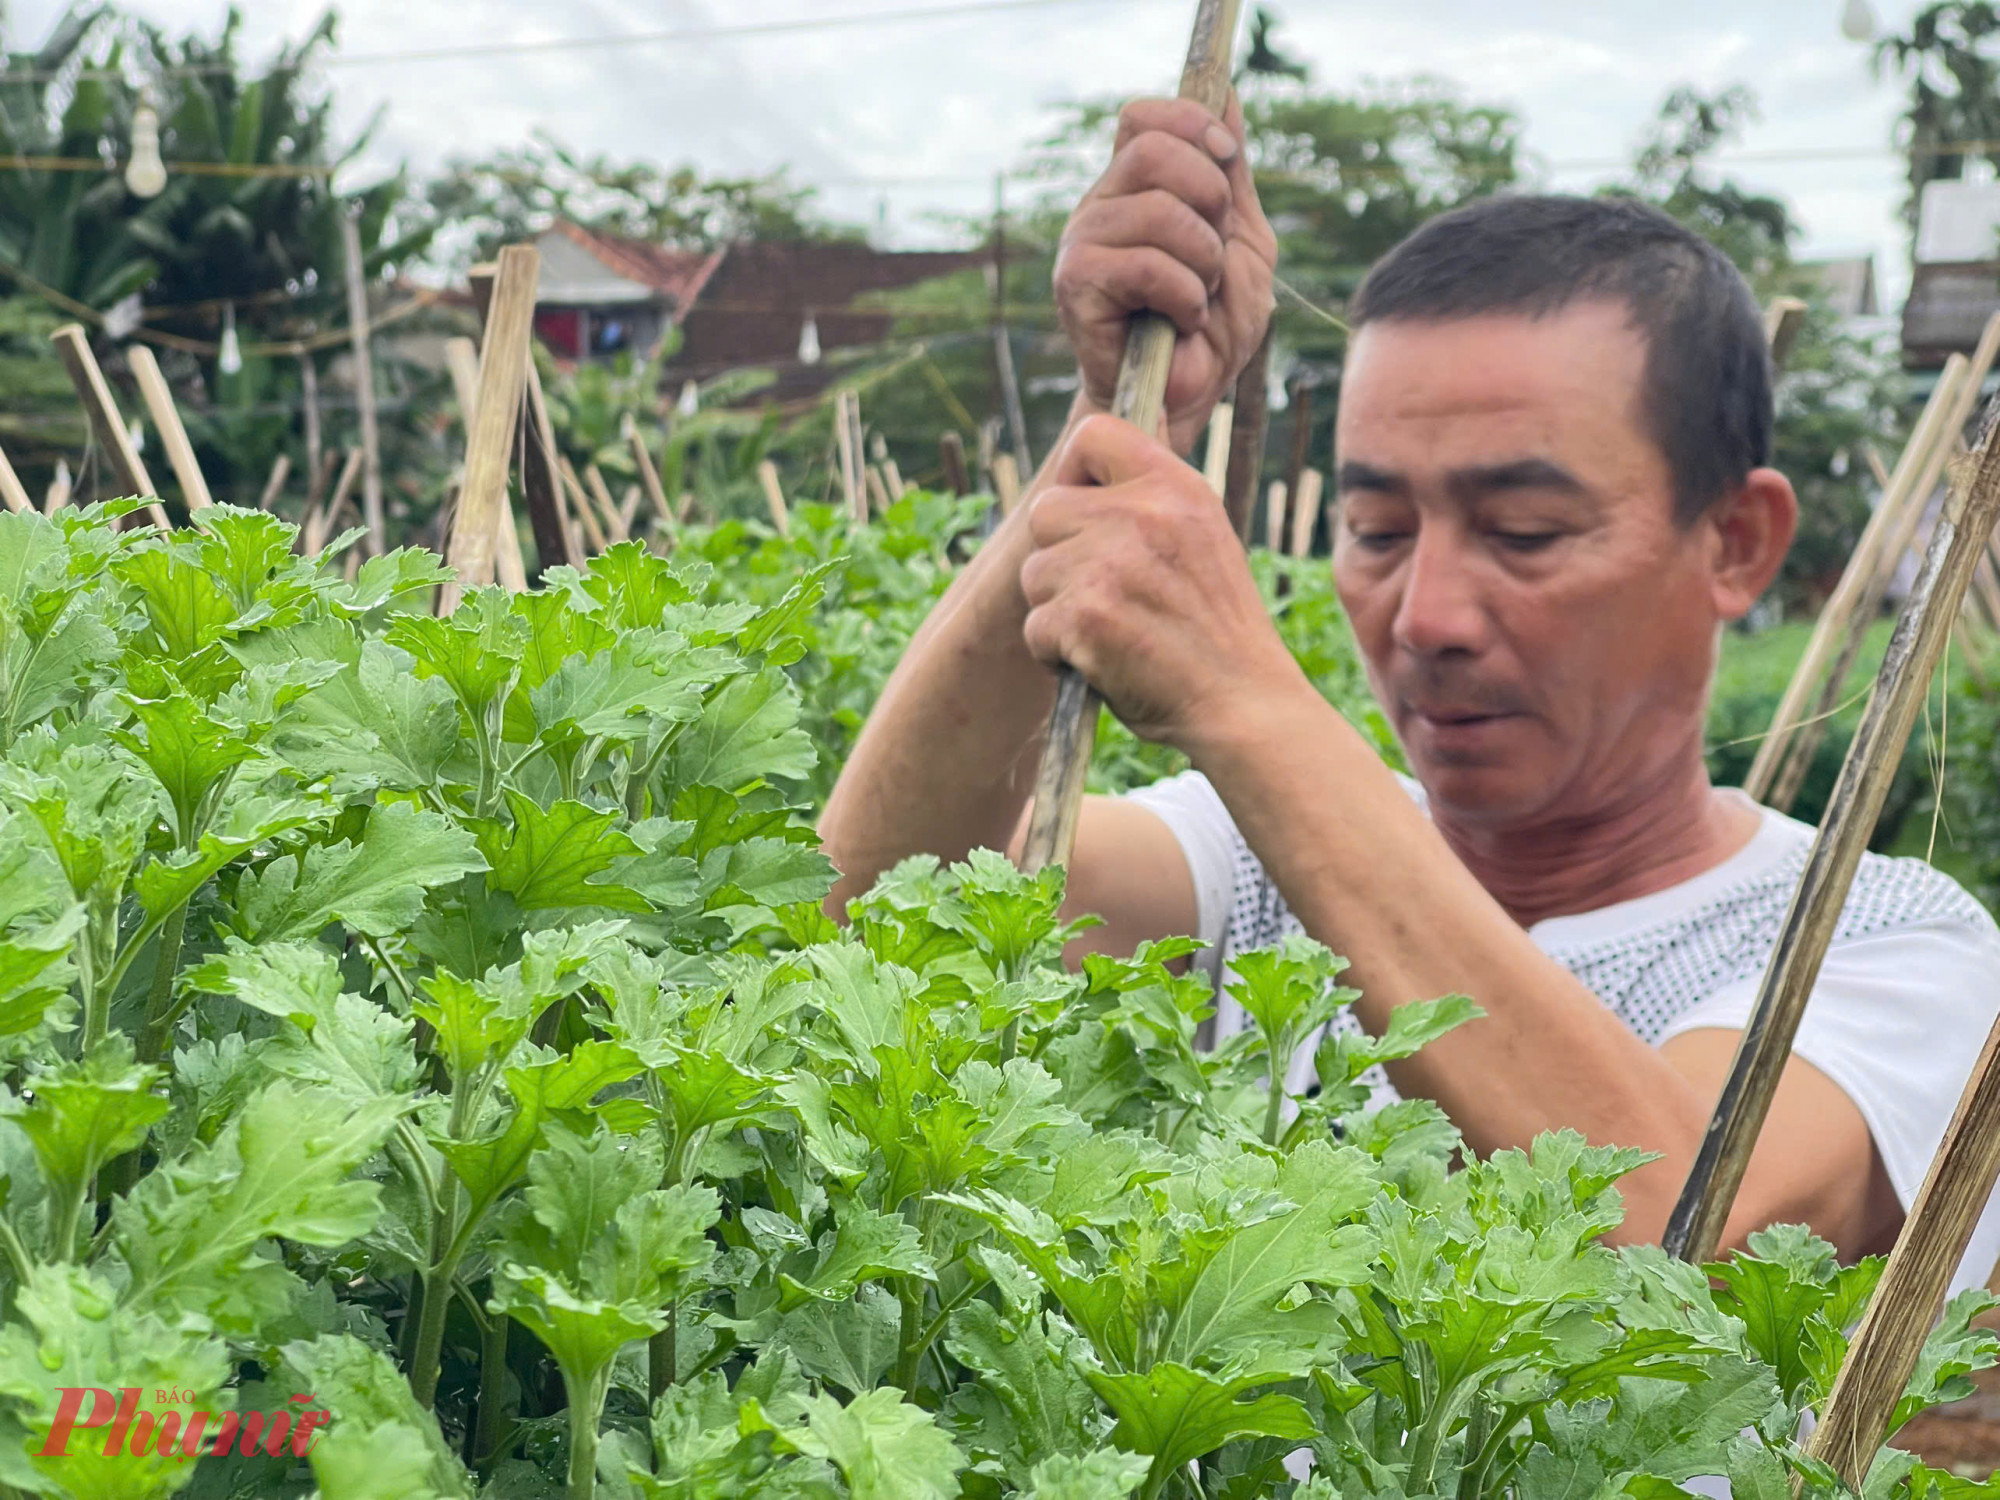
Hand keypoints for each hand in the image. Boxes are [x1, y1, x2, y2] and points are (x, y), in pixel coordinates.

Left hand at [1019, 416, 1305, 750]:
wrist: (1242, 702)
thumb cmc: (1216, 628)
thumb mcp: (1203, 536)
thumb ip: (1152, 497)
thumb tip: (1106, 446)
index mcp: (1176, 488)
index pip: (1093, 433)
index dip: (1075, 471)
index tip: (1088, 509)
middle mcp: (1143, 516)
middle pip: (1045, 510)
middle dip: (1060, 555)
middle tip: (1105, 593)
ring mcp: (1109, 565)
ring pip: (1034, 572)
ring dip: (1058, 608)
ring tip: (1112, 630)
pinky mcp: (1083, 616)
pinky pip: (1036, 626)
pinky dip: (1057, 653)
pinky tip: (1103, 660)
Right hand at [1055, 95, 1276, 455]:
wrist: (1189, 399)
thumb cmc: (1212, 328)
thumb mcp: (1241, 239)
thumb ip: (1232, 174)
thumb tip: (1226, 92)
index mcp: (1134, 189)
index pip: (1142, 117)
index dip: (1189, 124)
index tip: (1227, 163)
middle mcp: (1100, 208)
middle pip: (1152, 150)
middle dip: (1209, 199)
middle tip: (1214, 252)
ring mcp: (1082, 245)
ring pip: (1156, 210)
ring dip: (1203, 259)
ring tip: (1199, 296)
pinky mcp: (1076, 286)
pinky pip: (1146, 264)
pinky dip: (1186, 296)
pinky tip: (1183, 321)